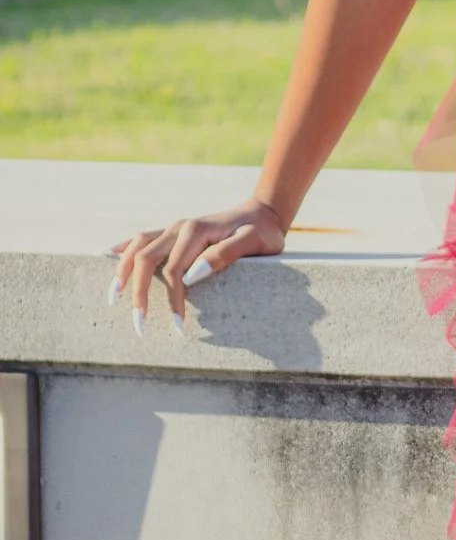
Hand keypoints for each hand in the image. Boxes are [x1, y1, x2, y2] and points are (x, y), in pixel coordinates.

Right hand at [109, 198, 287, 333]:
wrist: (263, 213)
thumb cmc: (262, 233)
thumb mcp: (253, 243)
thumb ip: (224, 255)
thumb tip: (192, 276)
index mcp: (196, 231)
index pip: (174, 271)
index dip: (173, 299)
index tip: (179, 326)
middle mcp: (179, 226)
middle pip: (146, 259)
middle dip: (138, 293)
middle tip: (139, 324)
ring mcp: (173, 228)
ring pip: (137, 247)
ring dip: (122, 271)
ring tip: (114, 297)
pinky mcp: (172, 231)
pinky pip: (142, 238)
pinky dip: (124, 248)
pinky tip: (108, 256)